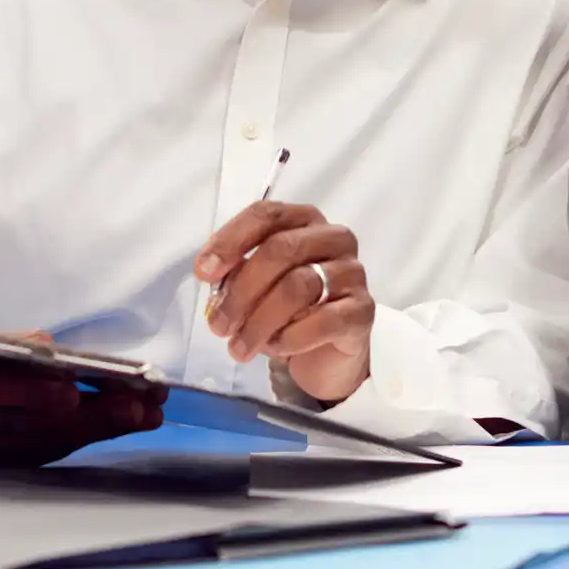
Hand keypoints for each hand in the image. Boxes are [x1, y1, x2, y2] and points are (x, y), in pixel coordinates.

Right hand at [0, 333, 164, 468]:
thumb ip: (9, 346)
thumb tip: (52, 351)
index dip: (27, 391)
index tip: (73, 387)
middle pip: (27, 423)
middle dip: (89, 415)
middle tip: (139, 405)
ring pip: (42, 443)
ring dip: (99, 430)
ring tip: (144, 415)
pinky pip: (43, 454)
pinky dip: (83, 440)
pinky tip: (118, 427)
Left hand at [195, 201, 375, 403]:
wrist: (326, 352)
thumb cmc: (287, 308)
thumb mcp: (256, 285)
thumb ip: (236, 273)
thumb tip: (211, 276)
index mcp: (305, 221)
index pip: (266, 215)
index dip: (230, 240)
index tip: (204, 272)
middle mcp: (334, 239)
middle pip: (281, 250)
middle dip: (242, 290)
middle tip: (218, 325)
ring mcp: (353, 273)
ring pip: (298, 287)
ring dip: (259, 321)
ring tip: (240, 347)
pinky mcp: (363, 310)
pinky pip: (323, 321)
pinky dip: (290, 337)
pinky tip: (274, 348)